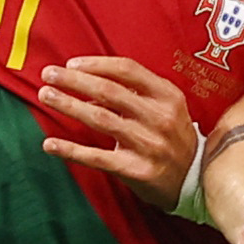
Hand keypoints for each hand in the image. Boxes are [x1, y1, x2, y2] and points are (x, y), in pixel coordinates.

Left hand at [38, 57, 197, 209]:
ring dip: (69, 105)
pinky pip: (97, 157)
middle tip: (49, 74)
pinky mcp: (136, 170)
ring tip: (46, 96)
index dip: (96, 64)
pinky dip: (70, 150)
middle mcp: (159, 118)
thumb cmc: (173, 137)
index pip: (127, 70)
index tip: (71, 64)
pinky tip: (50, 144)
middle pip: (109, 91)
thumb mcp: (167, 107)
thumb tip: (90, 86)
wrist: (196, 179)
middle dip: (74, 80)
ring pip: (101, 119)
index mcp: (167, 96)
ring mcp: (148, 145)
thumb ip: (135, 93)